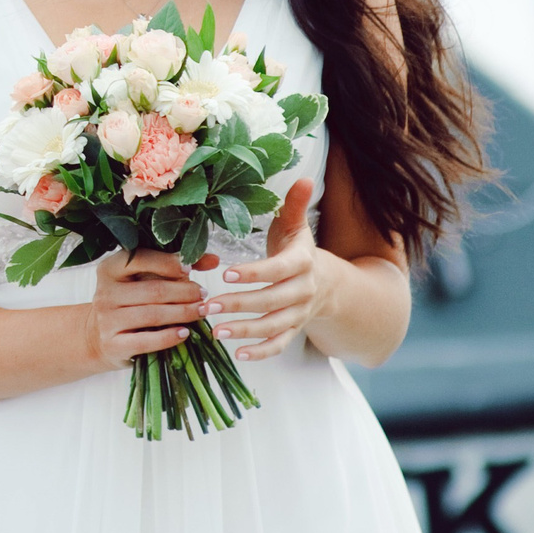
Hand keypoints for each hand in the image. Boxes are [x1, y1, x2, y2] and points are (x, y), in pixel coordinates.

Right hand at [89, 245, 216, 368]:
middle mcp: (105, 292)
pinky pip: (146, 340)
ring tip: (201, 311)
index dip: (170, 263)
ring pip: (152, 315)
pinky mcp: (113, 344)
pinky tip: (185, 333)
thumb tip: (213, 259)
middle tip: (203, 295)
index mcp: (110, 269)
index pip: (142, 259)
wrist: (97, 337)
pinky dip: (169, 337)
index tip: (191, 268)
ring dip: (183, 313)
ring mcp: (107, 319)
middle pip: (153, 290)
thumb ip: (174, 268)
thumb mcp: (142, 280)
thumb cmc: (128, 303)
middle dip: (184, 292)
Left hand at [211, 178, 327, 361]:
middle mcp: (303, 291)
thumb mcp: (296, 227)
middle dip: (239, 305)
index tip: (225, 274)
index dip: (254, 273)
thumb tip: (305, 177)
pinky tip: (238, 355)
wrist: (326, 283)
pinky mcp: (293, 330)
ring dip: (245, 331)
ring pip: (274, 326)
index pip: (278, 270)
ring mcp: (298, 314)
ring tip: (215, 332)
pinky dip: (261, 352)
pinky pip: (279, 345)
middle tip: (207, 306)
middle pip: (272, 301)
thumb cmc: (298, 250)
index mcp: (302, 263)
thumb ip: (294, 205)